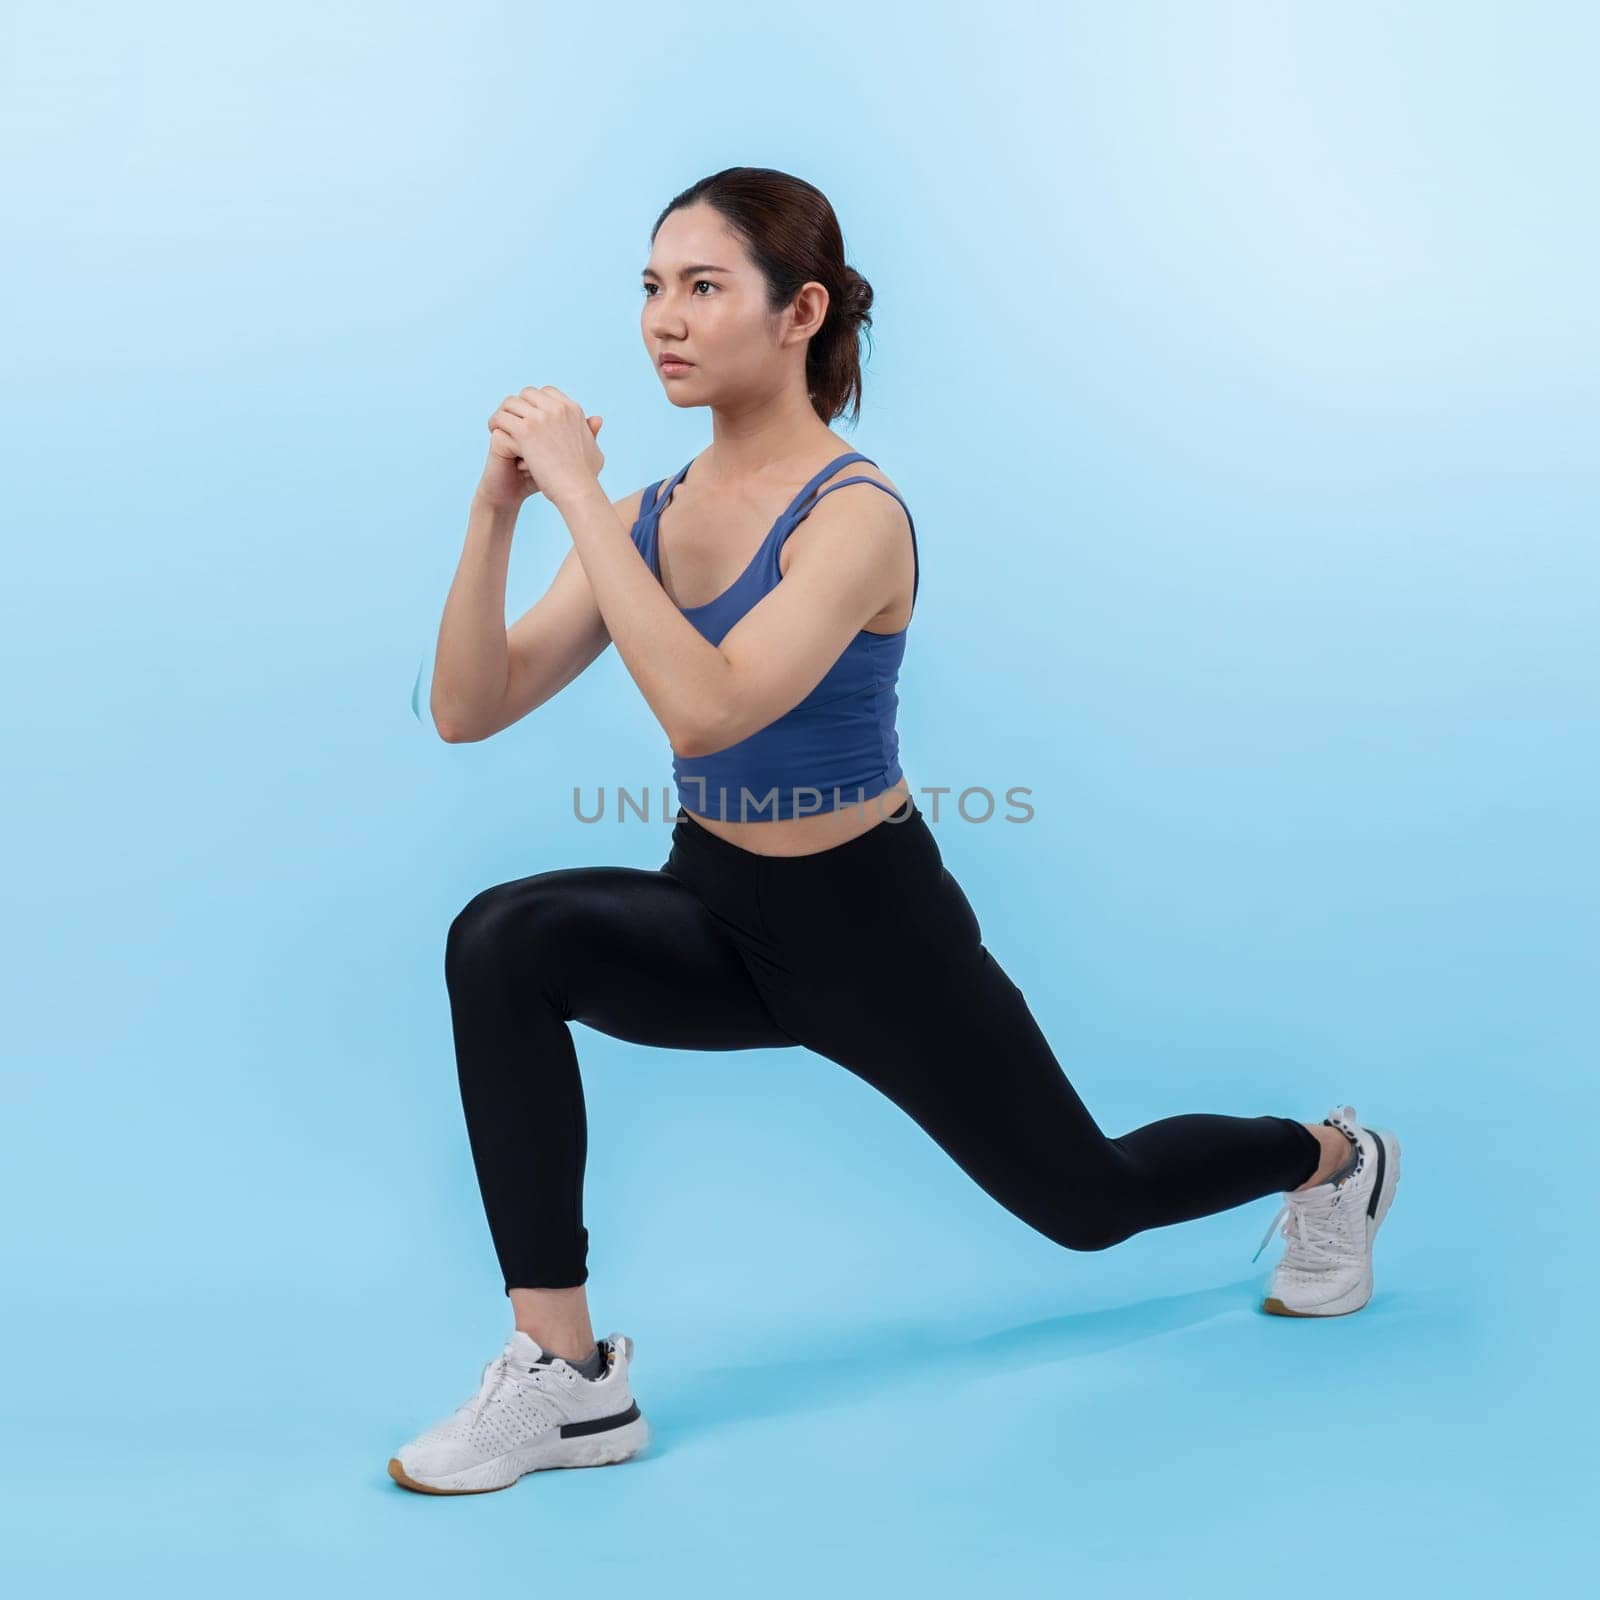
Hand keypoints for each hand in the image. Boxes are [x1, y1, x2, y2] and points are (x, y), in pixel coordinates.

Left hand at [484, 386, 605, 508]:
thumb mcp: (594, 449)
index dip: (534, 403)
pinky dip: (495, 425)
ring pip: (511, 403)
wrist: (577, 491)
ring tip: (498, 427)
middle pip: (527, 394)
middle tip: (509, 420)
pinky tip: (494, 435)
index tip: (526, 416)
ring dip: (503, 413)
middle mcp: (558, 408)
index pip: (546, 392)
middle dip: (517, 406)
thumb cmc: (585, 478)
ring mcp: (541, 417)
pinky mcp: (526, 430)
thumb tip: (596, 419)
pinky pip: (501, 418)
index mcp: (572, 409)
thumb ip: (592, 432)